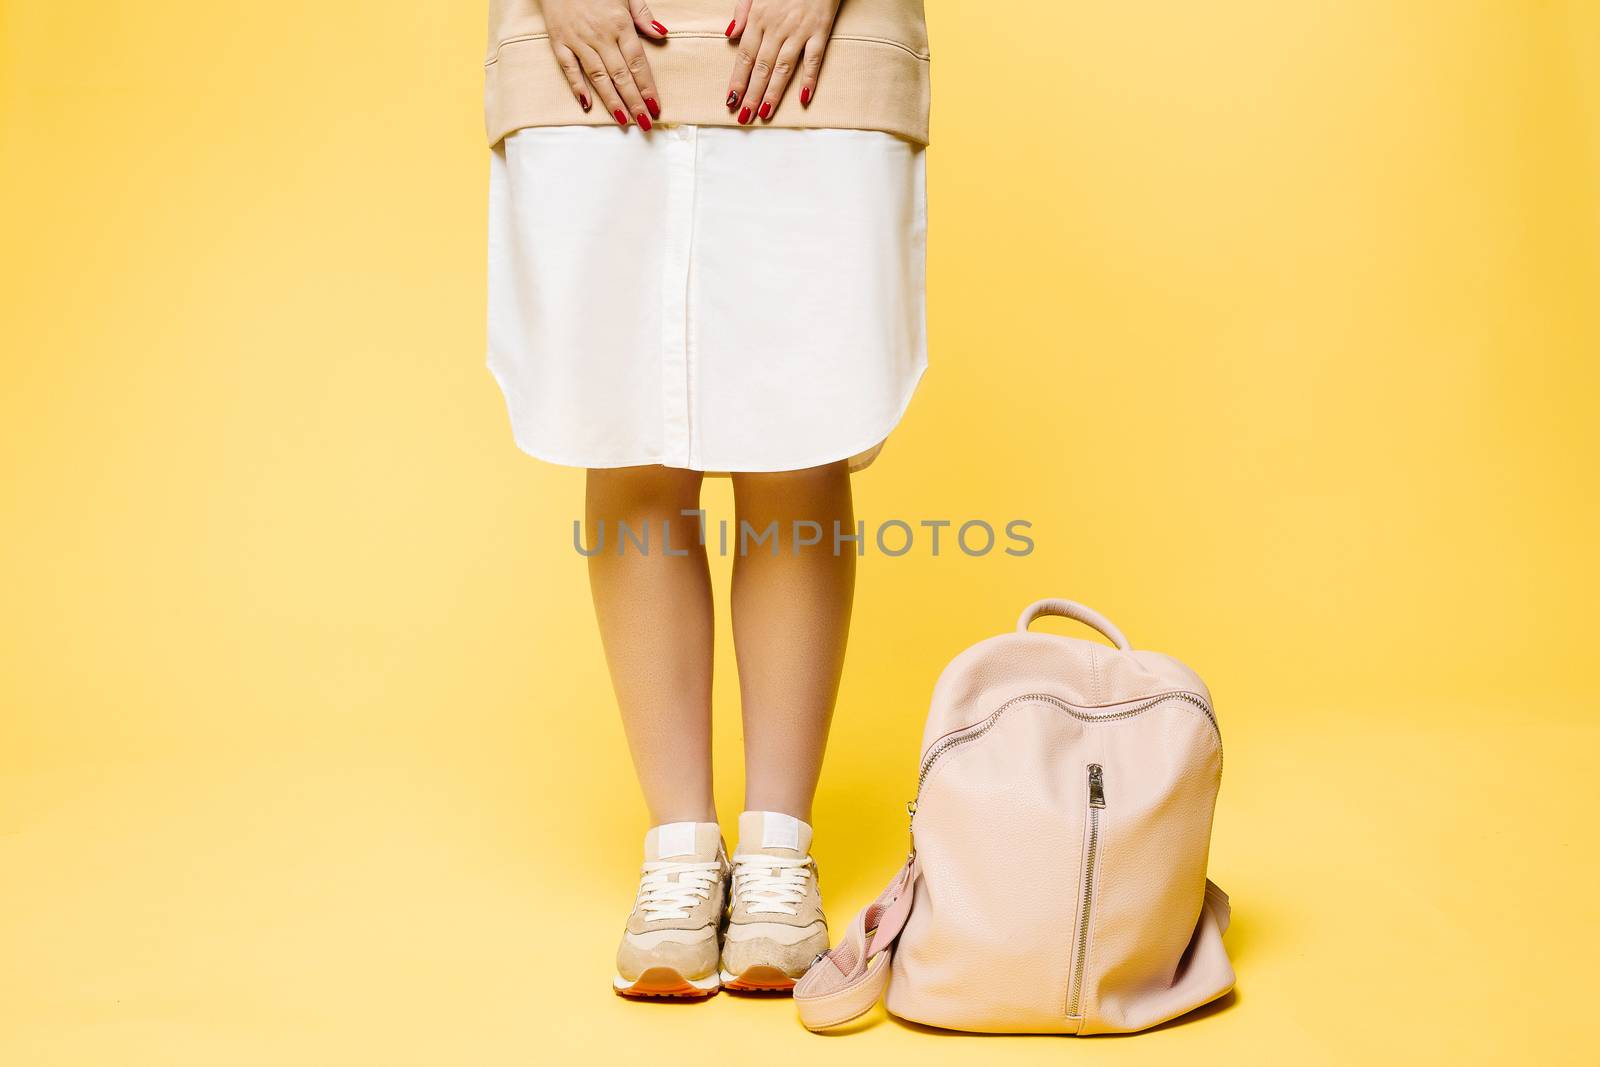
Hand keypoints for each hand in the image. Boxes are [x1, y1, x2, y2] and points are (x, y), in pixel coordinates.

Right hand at [543, 0, 667, 127]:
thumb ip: (643, 14)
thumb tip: (662, 34)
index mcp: (620, 24)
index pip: (638, 62)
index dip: (647, 87)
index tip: (656, 106)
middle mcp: (600, 36)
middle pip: (621, 75)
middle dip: (634, 102)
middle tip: (644, 123)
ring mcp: (578, 40)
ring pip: (598, 76)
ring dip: (611, 100)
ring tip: (623, 120)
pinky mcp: (559, 42)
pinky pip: (569, 69)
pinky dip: (577, 87)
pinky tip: (587, 105)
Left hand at [724, 0, 841, 123]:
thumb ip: (743, 11)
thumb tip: (730, 35)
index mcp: (759, 18)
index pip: (744, 56)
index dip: (737, 80)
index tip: (730, 101)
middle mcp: (777, 27)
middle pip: (761, 67)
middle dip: (751, 95)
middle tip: (744, 118)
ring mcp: (800, 30)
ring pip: (784, 67)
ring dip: (773, 92)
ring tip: (765, 114)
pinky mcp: (820, 30)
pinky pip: (814, 59)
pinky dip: (810, 78)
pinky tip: (804, 98)